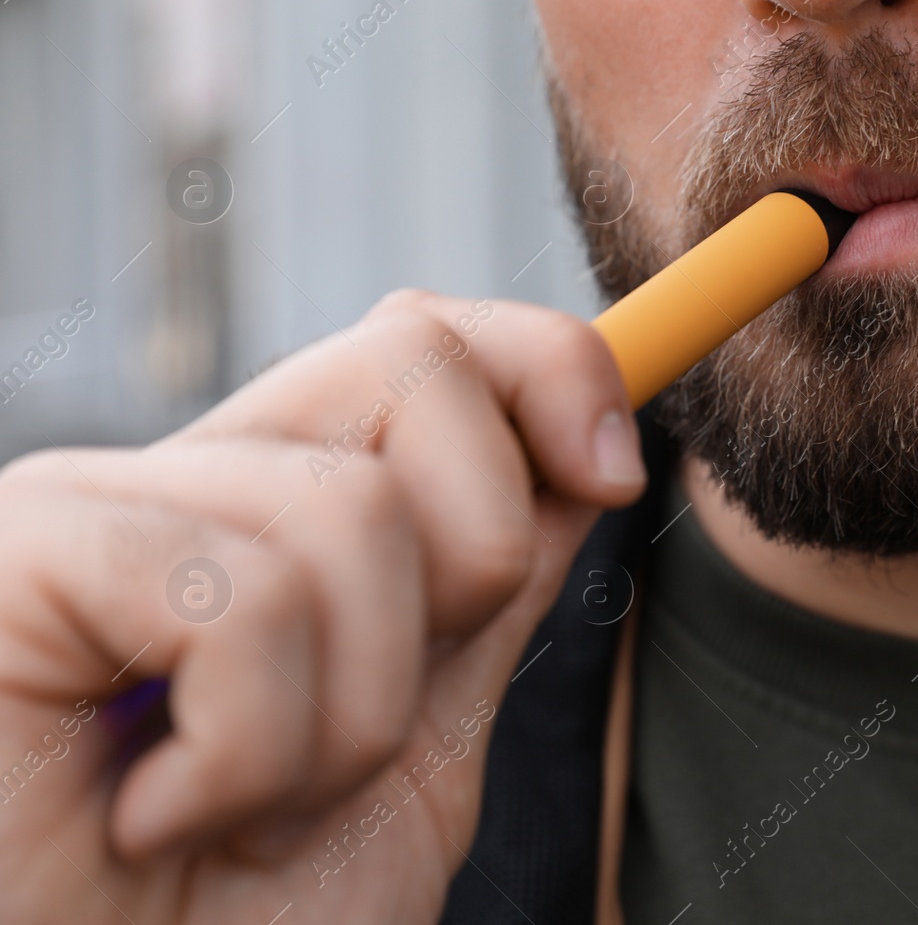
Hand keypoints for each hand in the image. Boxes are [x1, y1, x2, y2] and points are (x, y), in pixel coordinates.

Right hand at [0, 290, 646, 923]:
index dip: (548, 368)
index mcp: (280, 514)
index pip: (427, 343)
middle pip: (412, 357)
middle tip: (385, 720)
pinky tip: (159, 819)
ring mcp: (97, 505)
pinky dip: (251, 751)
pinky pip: (244, 598)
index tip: (614, 475)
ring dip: (356, 718)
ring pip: (355, 507)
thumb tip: (581, 457)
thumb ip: (485, 601)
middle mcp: (190, 482)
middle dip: (475, 558)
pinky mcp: (22, 552)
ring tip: (253, 811)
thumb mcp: (420, 752)